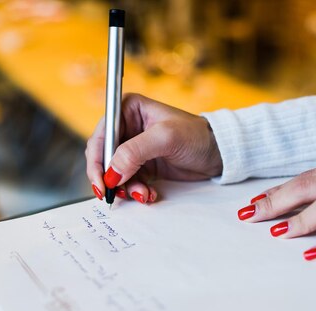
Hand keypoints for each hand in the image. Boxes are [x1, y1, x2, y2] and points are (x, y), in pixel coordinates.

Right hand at [86, 93, 222, 202]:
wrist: (218, 154)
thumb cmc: (196, 136)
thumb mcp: (165, 139)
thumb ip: (135, 152)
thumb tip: (112, 172)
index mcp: (128, 109)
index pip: (101, 135)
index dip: (97, 159)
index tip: (102, 180)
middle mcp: (128, 127)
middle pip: (104, 156)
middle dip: (110, 177)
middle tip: (114, 194)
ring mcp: (135, 148)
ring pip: (116, 173)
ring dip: (126, 187)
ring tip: (143, 194)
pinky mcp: (143, 165)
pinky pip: (129, 181)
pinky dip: (136, 190)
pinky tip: (149, 194)